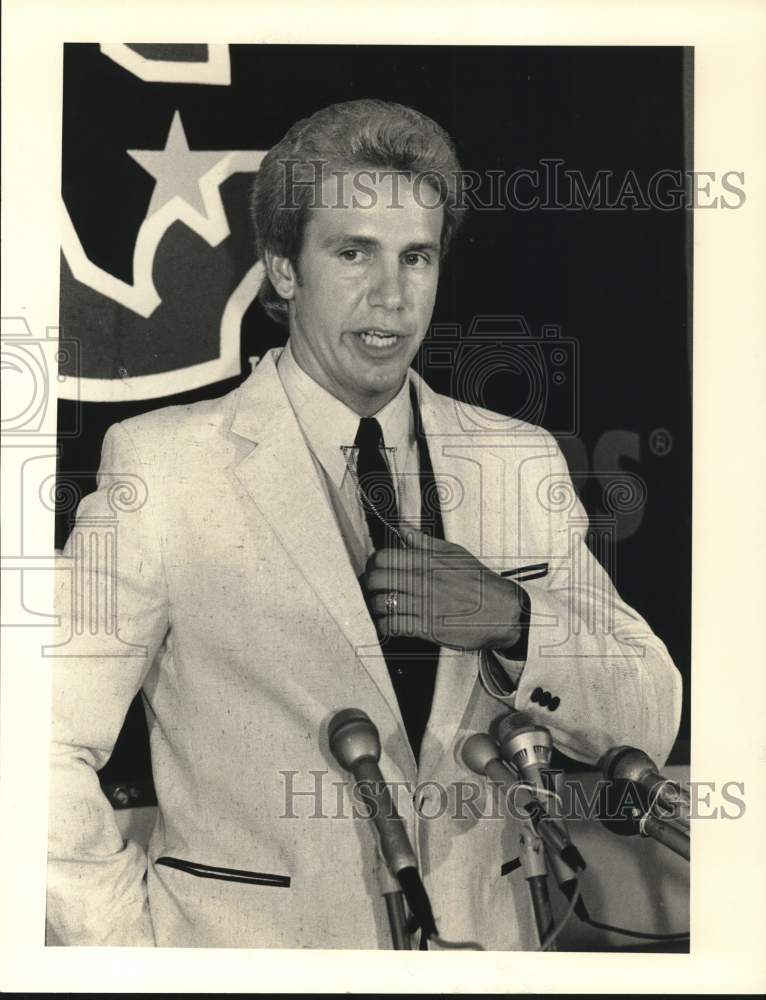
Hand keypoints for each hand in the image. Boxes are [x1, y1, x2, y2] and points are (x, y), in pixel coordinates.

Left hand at [359, 520, 523, 650]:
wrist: (503, 611)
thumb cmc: (479, 583)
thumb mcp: (455, 554)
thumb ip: (425, 542)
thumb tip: (402, 527)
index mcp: (427, 561)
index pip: (384, 557)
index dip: (373, 564)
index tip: (374, 570)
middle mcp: (423, 581)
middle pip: (377, 579)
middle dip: (367, 586)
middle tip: (369, 590)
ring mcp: (424, 605)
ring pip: (382, 603)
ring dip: (374, 607)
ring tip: (376, 608)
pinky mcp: (428, 628)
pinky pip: (395, 626)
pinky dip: (384, 626)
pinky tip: (385, 625)